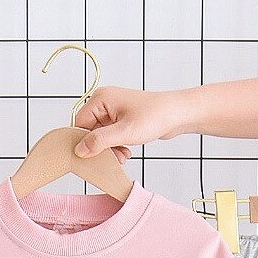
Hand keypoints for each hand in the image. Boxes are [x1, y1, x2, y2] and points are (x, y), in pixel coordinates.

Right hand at [73, 86, 189, 162]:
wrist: (178, 114)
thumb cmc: (155, 117)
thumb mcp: (124, 133)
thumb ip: (100, 141)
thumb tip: (79, 150)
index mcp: (101, 99)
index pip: (80, 124)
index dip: (83, 143)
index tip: (91, 158)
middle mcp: (104, 102)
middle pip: (89, 131)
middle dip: (100, 148)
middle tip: (113, 158)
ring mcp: (113, 111)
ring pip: (100, 137)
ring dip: (109, 150)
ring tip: (123, 156)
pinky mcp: (121, 120)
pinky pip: (110, 137)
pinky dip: (116, 147)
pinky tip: (126, 152)